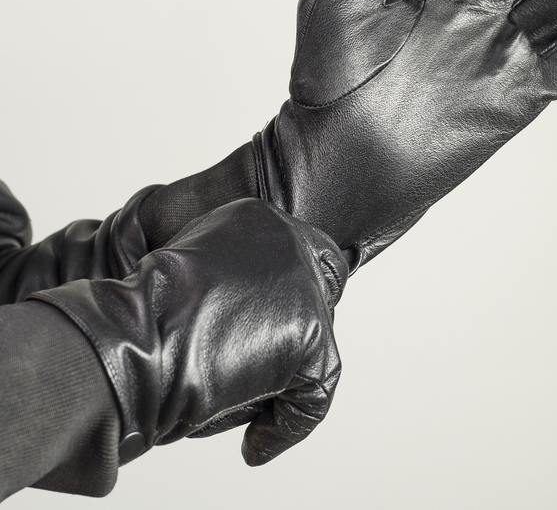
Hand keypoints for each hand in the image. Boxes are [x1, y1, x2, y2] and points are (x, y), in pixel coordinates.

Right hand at [29, 199, 346, 464]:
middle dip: (304, 333)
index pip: (303, 252)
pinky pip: (317, 387)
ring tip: (250, 419)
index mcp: (256, 219)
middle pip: (321, 290)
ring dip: (288, 385)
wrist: (126, 341)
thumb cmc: (140, 323)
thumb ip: (232, 287)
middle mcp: (287, 240)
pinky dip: (288, 424)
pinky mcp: (310, 328)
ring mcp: (302, 283)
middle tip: (277, 376)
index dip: (302, 292)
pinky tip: (256, 445)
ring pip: (319, 342)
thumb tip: (260, 327)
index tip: (285, 331)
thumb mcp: (195, 282)